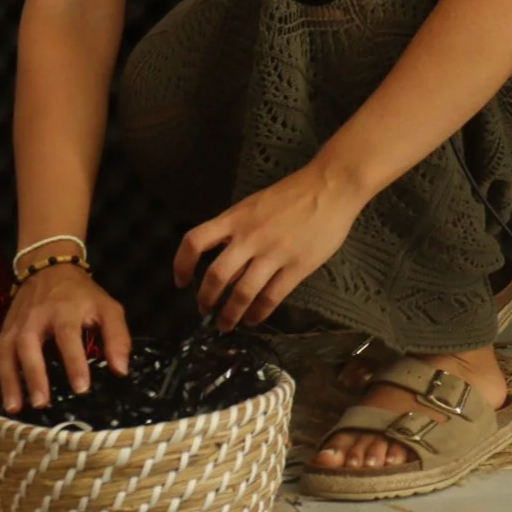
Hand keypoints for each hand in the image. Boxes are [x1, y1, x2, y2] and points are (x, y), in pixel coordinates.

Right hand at [0, 264, 130, 410]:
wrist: (49, 269)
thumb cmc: (82, 295)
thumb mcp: (108, 308)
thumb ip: (117, 338)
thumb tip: (121, 371)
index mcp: (64, 310)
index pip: (68, 336)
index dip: (74, 362)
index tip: (81, 389)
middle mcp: (35, 318)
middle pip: (28, 345)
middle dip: (33, 375)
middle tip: (40, 404)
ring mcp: (14, 326)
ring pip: (5, 353)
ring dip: (8, 381)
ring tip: (14, 409)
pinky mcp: (2, 334)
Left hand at [173, 162, 366, 330]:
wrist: (330, 188)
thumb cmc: (292, 194)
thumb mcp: (254, 205)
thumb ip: (236, 229)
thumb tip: (221, 259)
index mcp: (235, 218)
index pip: (195, 241)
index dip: (182, 264)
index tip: (181, 281)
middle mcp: (249, 237)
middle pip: (217, 275)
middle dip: (206, 298)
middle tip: (205, 310)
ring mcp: (274, 253)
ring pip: (243, 292)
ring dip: (230, 313)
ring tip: (226, 324)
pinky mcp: (297, 267)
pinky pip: (271, 297)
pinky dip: (258, 313)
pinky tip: (254, 319)